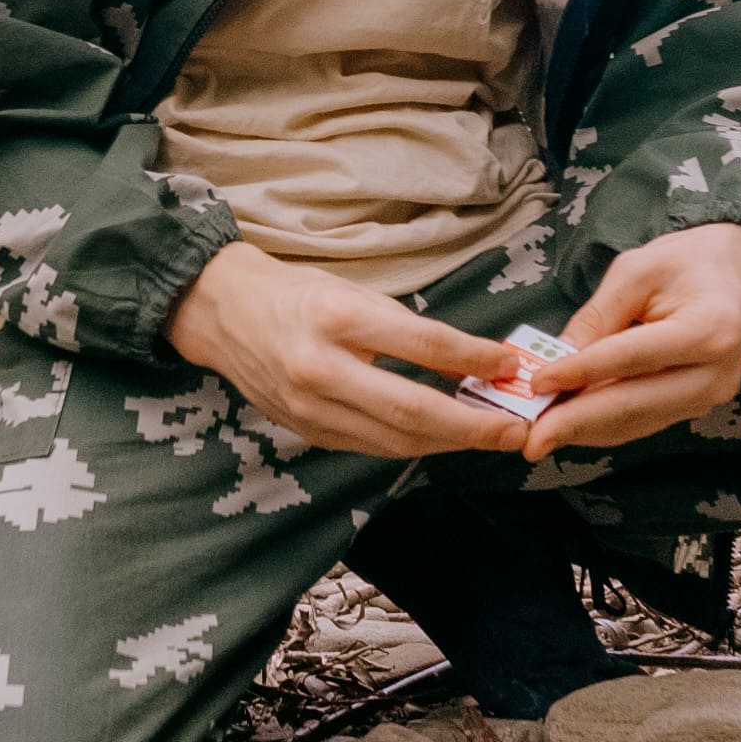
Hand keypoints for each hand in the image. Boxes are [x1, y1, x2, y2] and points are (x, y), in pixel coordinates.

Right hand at [167, 243, 533, 458]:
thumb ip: (408, 330)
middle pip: (411, 411)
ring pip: (395, 440)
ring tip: (489, 436)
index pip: (421, 344)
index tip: (509, 366)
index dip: (472, 359)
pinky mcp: (306, 432)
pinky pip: (371, 447)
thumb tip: (474, 361)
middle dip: (472, 426)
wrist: (223, 313)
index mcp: (337, 318)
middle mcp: (320, 368)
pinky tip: (442, 438)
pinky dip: (413, 445)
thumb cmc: (297, 295)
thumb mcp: (354, 294)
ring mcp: (309, 408)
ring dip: (449, 442)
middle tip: (517, 430)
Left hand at [519, 223, 740, 457]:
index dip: (580, 372)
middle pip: (634, 404)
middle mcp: (716, 374)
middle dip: (576, 422)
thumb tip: (555, 361)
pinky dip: (603, 425)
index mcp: (710, 329)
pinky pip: (643, 422)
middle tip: (529, 436)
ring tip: (538, 433)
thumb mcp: (636, 270)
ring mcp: (709, 397)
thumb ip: (597, 317)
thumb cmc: (688, 262)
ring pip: (636, 422)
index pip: (631, 357)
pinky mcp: (696, 407)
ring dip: (584, 430)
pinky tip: (568, 423)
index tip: (537, 383)